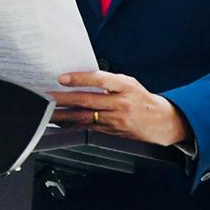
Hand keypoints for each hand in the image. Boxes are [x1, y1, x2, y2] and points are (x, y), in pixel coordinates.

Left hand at [51, 71, 190, 146]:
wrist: (162, 121)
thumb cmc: (141, 98)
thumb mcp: (129, 83)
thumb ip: (108, 81)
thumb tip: (81, 78)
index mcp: (125, 86)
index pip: (100, 80)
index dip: (80, 79)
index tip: (62, 78)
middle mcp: (121, 103)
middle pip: (88, 101)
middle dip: (64, 99)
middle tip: (47, 96)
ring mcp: (117, 119)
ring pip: (85, 117)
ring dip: (64, 115)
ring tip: (48, 111)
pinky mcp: (113, 131)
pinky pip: (89, 127)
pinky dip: (73, 125)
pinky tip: (61, 122)